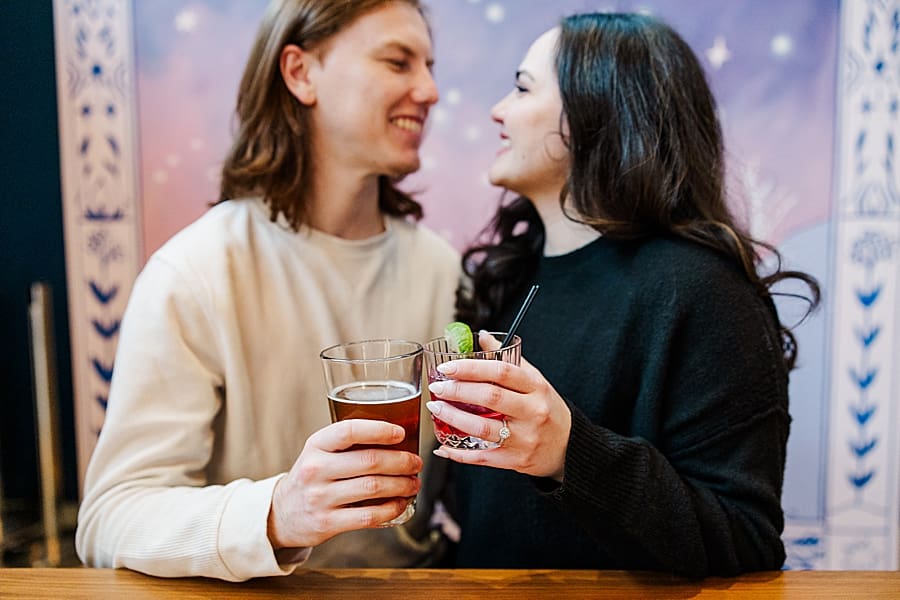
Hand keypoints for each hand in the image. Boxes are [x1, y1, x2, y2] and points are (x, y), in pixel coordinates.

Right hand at [267, 420, 421, 549]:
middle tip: (416, 462)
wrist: (282, 513)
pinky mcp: (327, 523)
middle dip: (401, 461)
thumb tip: (398, 438)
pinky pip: (369, 515)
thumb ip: (348, 444)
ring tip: (413, 483)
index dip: (379, 430)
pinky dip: (392, 509)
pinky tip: (401, 503)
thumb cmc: (312, 477)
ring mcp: (320, 498)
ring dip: (402, 485)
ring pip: (373, 488)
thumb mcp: (319, 453)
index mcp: (315, 445)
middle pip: (369, 461)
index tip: (401, 433)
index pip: (349, 431)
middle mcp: (316, 470)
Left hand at [427, 331, 570, 480]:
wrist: (568, 446)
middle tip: (438, 387)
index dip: (471, 367)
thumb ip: (507, 358)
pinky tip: (442, 445)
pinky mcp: (516, 461)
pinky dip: (458, 453)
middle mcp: (533, 411)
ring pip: (483, 428)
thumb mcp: (534, 380)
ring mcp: (525, 438)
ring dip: (453, 418)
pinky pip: (481, 458)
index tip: (447, 367)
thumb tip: (482, 336)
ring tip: (436, 409)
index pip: (501, 371)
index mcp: (536, 387)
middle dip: (458, 391)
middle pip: (490, 397)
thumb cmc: (546, 408)